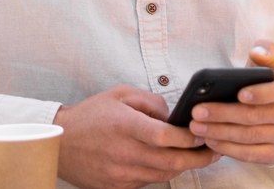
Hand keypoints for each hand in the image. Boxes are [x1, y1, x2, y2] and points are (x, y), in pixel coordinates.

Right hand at [54, 85, 218, 188]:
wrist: (59, 143)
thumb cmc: (91, 115)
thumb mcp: (121, 95)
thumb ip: (152, 102)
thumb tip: (175, 117)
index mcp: (125, 126)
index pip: (166, 136)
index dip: (190, 137)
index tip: (205, 133)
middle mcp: (123, 153)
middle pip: (171, 162)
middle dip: (198, 158)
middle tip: (214, 151)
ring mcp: (119, 174)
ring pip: (163, 175)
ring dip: (183, 167)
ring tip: (197, 156)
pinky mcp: (116, 187)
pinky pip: (147, 182)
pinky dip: (161, 173)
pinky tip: (168, 163)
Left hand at [188, 40, 273, 164]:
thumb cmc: (268, 85)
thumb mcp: (269, 66)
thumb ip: (265, 52)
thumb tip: (258, 51)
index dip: (260, 93)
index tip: (238, 93)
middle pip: (255, 116)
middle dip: (224, 114)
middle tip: (197, 111)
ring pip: (249, 137)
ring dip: (220, 132)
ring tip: (196, 126)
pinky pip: (250, 154)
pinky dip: (228, 148)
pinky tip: (209, 140)